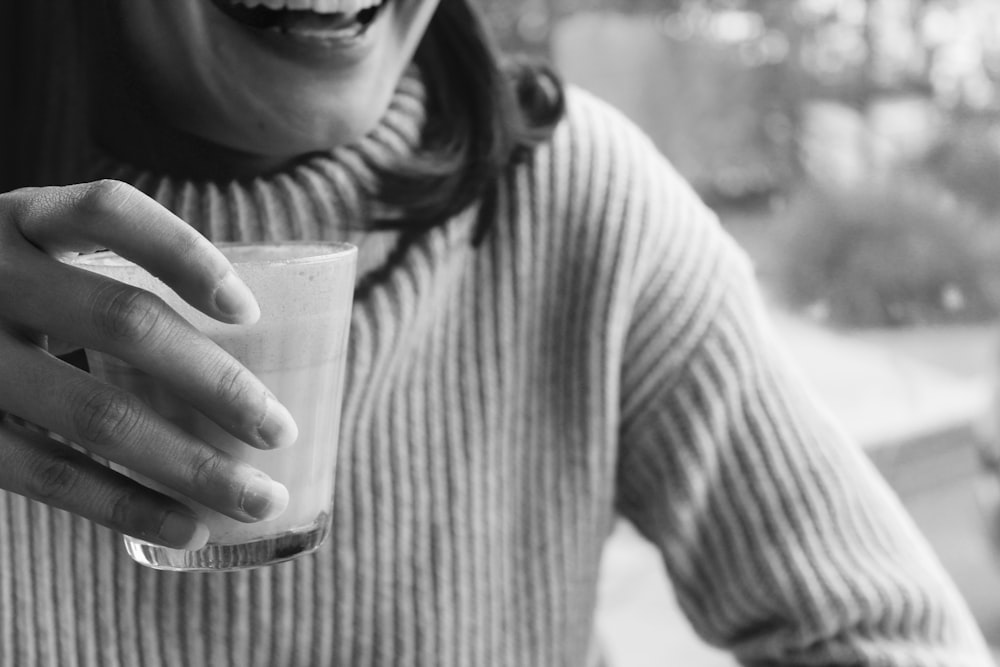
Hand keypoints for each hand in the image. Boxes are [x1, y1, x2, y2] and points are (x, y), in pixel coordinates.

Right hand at [0, 180, 296, 549]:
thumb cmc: (4, 300)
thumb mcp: (35, 261)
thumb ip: (106, 279)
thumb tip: (248, 339)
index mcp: (25, 222)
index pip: (109, 212)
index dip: (184, 255)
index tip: (247, 310)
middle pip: (123, 322)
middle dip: (218, 382)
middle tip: (280, 430)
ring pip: (96, 413)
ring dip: (192, 464)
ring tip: (259, 499)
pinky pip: (49, 474)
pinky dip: (128, 505)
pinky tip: (188, 525)